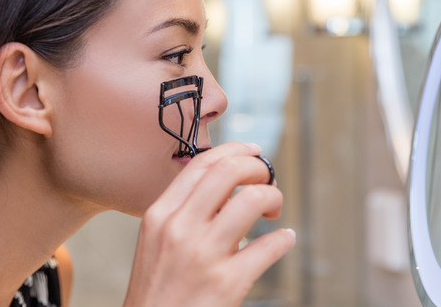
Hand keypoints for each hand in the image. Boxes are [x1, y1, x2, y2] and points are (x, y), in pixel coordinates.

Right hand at [123, 142, 295, 306]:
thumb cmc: (159, 290)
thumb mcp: (157, 242)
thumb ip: (186, 213)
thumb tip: (230, 191)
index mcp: (161, 214)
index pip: (202, 163)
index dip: (235, 150)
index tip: (254, 153)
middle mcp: (180, 228)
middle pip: (229, 171)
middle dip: (259, 169)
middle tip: (268, 182)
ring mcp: (204, 254)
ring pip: (254, 200)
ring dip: (274, 198)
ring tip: (274, 212)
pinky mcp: (228, 282)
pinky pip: (270, 245)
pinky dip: (284, 238)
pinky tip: (284, 239)